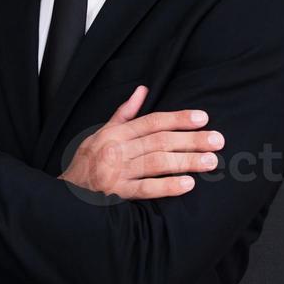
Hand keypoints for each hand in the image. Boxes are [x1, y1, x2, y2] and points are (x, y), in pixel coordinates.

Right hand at [60, 85, 223, 198]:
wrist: (66, 193)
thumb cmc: (87, 160)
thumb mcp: (101, 132)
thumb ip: (124, 113)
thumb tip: (142, 90)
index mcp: (115, 133)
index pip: (151, 121)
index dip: (178, 118)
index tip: (202, 118)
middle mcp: (116, 149)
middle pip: (159, 141)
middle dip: (190, 140)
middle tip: (217, 140)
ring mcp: (116, 171)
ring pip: (156, 162)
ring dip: (185, 161)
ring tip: (210, 161)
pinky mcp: (116, 192)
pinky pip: (145, 189)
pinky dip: (167, 186)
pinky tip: (188, 184)